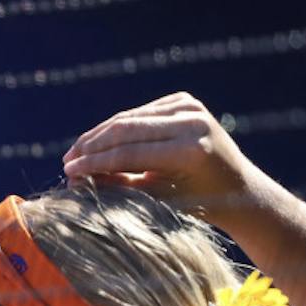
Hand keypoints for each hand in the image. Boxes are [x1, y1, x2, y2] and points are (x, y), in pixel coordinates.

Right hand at [62, 92, 268, 223]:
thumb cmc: (199, 205)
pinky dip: (116, 128)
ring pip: (129, 118)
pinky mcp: (184, 100)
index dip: (94, 162)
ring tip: (75, 154)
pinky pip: (139, 113)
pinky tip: (96, 143)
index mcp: (190, 150)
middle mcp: (192, 121)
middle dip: (92, 146)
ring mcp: (189, 106)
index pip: (129, 152)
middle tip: (67, 162)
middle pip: (126, 129)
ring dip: (99, 135)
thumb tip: (76, 180)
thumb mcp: (158, 202)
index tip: (68, 172)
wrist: (239, 189)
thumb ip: (120, 187)